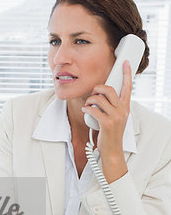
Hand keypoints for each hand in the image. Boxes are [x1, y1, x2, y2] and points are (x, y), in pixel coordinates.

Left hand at [82, 60, 131, 182]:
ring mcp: (116, 117)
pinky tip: (86, 110)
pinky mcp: (107, 123)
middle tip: (93, 94)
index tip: (126, 63)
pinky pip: (93, 109)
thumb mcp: (115, 118)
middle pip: (109, 89)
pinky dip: (87, 109)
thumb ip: (111, 107)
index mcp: (125, 107)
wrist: (112, 151)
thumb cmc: (110, 135)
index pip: (128, 87)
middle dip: (98, 88)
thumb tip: (100, 95)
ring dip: (90, 100)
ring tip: (88, 105)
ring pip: (99, 99)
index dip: (127, 74)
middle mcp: (123, 110)